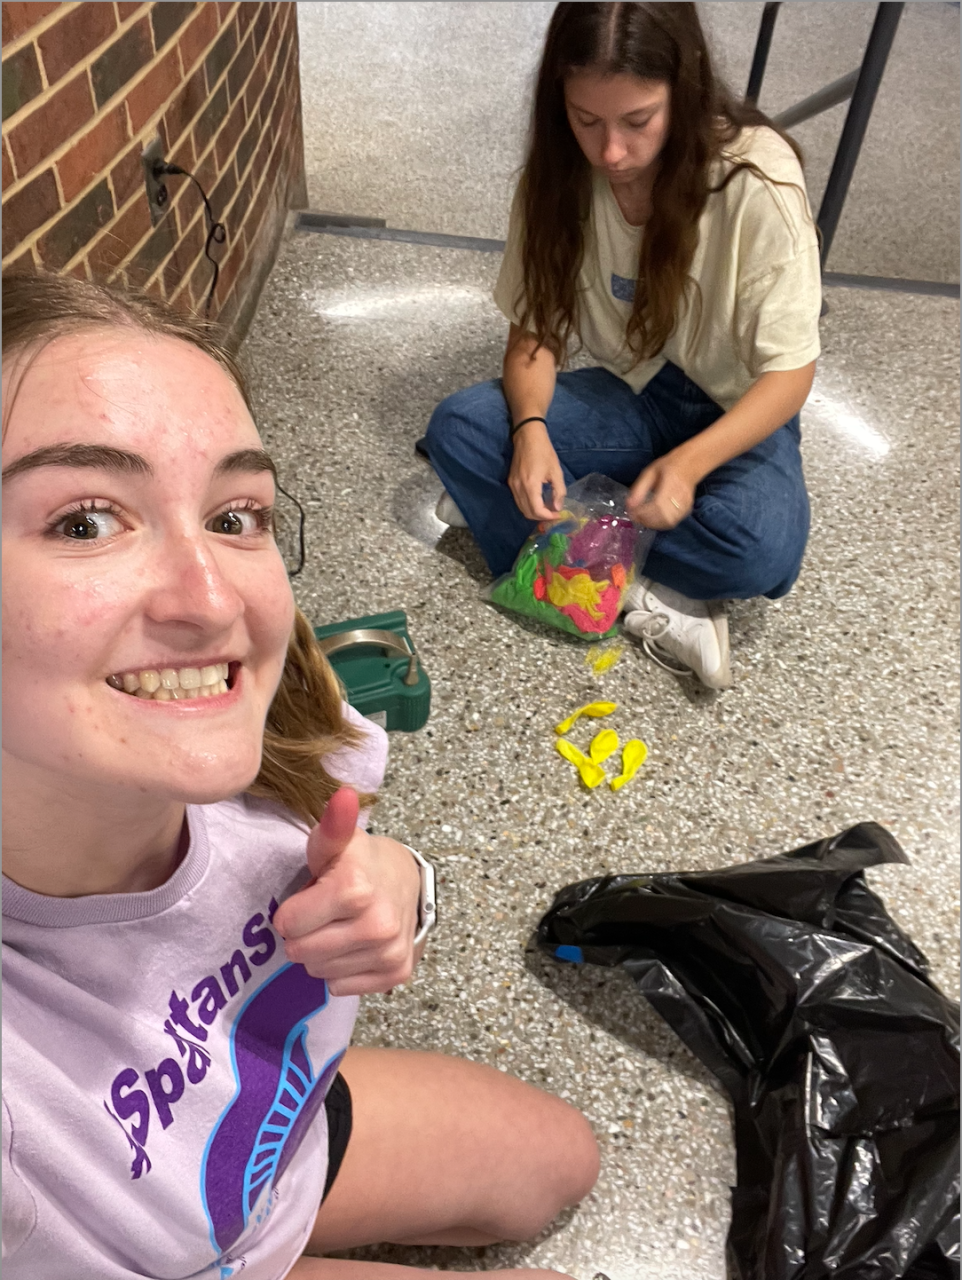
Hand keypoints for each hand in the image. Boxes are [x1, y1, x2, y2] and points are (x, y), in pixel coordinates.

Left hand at [272, 787, 421, 996]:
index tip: (312, 896)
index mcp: (355, 889)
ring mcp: (389, 952)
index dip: (293, 910)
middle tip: (325, 914)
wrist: (407, 882)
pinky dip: (342, 970)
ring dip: (323, 952)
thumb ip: (332, 824)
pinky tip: (355, 945)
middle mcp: (376, 925)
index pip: (287, 924)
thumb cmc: (361, 862)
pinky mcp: (396, 973)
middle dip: (305, 934)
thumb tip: (343, 795)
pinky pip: (341, 987)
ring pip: (319, 972)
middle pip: (301, 952)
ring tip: (341, 926)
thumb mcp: (339, 841)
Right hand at [508, 422, 565, 520]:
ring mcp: (512, 485)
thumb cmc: (544, 451)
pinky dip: (528, 505)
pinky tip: (538, 500)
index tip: (558, 514)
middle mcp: (518, 487)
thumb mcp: (556, 471)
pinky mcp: (511, 482)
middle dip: (541, 517)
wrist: (527, 436)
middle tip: (553, 513)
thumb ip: (558, 491)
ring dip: (534, 512)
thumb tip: (558, 508)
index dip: (548, 516)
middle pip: (528, 512)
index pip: (537, 510)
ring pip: (522, 508)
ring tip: (547, 508)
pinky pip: (518, 500)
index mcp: (531, 485)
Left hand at [627, 454, 696, 529]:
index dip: (643, 512)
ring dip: (653, 524)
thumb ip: (639, 489)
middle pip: (664, 515)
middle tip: (635, 517)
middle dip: (647, 520)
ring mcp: (686, 504)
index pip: (658, 504)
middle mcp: (681, 495)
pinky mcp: (687, 510)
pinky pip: (673, 522)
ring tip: (642, 519)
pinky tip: (653, 520)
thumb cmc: (668, 467)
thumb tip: (628, 506)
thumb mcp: (649, 472)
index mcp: (672, 482)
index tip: (631, 513)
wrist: (689, 465)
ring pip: (669, 522)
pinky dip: (661, 524)